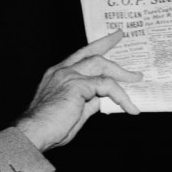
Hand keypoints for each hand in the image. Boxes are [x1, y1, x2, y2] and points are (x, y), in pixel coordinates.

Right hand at [14, 30, 142, 151]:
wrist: (34, 132)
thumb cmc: (49, 127)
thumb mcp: (74, 111)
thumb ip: (88, 102)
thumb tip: (102, 99)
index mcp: (58, 74)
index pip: (80, 55)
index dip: (96, 47)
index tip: (109, 40)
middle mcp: (62, 71)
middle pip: (92, 53)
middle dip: (108, 44)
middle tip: (121, 38)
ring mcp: (69, 76)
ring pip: (101, 65)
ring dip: (121, 73)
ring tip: (136, 79)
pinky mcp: (77, 86)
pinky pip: (106, 86)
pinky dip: (121, 96)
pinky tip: (129, 107)